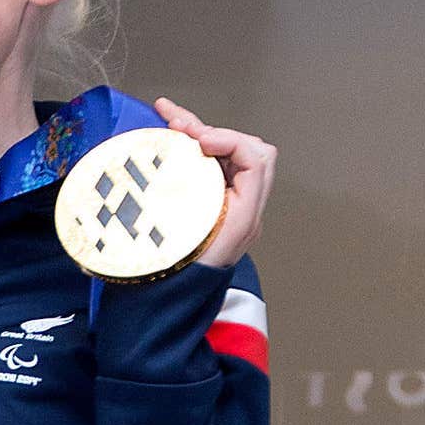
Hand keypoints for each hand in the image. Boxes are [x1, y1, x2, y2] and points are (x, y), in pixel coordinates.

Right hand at [155, 97, 275, 269]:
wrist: (169, 307)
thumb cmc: (180, 280)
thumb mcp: (187, 239)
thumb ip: (187, 202)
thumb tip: (171, 165)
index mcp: (244, 215)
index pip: (256, 159)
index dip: (228, 141)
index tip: (196, 141)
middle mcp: (242, 209)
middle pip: (244, 150)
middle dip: (211, 131)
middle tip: (177, 125)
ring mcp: (226, 207)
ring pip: (225, 156)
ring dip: (199, 134)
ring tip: (169, 117)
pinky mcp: (208, 207)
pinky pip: (209, 169)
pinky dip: (191, 150)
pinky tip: (168, 130)